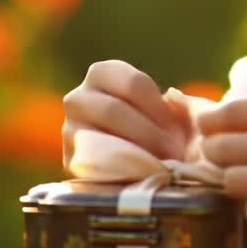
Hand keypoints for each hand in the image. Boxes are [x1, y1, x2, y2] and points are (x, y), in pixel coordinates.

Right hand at [62, 60, 191, 169]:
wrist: (128, 158)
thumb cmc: (154, 127)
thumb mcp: (164, 109)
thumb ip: (176, 104)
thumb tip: (174, 99)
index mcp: (101, 74)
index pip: (134, 83)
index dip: (159, 107)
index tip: (176, 128)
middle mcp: (78, 97)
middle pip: (114, 110)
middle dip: (149, 133)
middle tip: (173, 152)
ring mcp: (69, 129)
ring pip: (101, 138)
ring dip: (137, 152)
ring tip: (161, 163)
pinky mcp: (70, 160)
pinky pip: (95, 165)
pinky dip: (122, 170)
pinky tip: (141, 174)